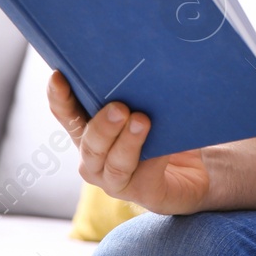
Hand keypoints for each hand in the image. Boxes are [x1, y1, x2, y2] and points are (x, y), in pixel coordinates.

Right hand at [47, 71, 210, 214]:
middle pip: (89, 145)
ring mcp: (116, 181)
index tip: (58, 77)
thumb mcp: (150, 106)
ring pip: (113, 165)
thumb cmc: (167, 131)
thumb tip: (142, 62)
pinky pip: (144, 177)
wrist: (197, 168)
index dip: (59, 98)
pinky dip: (153, 160)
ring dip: (126, 143)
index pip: (67, 115)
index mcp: (90, 133)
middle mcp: (96, 160)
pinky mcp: (144, 194)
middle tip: (119, 107)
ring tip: (141, 121)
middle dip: (101, 126)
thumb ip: (138, 91)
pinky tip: (165, 148)